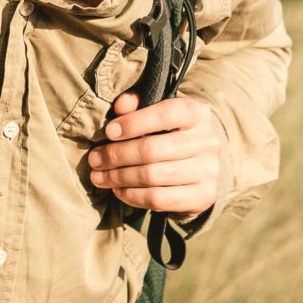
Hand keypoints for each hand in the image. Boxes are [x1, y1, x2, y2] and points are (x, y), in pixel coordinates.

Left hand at [86, 91, 224, 217]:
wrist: (205, 164)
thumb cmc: (173, 132)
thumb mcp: (160, 111)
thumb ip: (139, 103)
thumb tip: (121, 105)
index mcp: (198, 113)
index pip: (167, 114)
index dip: (134, 123)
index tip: (109, 131)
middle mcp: (208, 141)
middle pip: (153, 149)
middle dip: (116, 155)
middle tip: (94, 159)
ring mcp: (208, 171)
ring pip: (152, 176)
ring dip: (119, 177)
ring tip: (99, 176)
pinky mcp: (203, 197)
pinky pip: (158, 199)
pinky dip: (132, 195)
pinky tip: (118, 190)